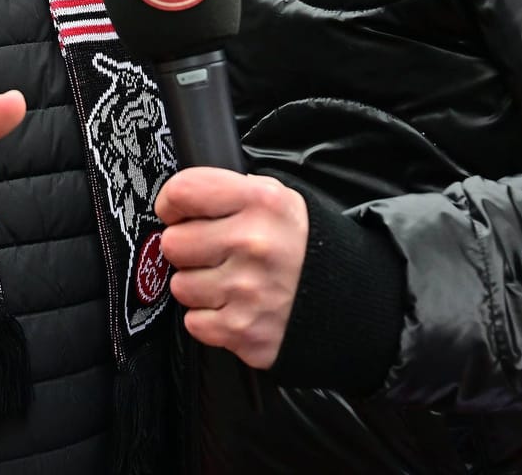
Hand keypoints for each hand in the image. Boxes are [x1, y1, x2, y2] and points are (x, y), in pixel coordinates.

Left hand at [155, 167, 309, 369]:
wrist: (349, 300)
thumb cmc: (302, 247)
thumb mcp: (279, 199)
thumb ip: (231, 192)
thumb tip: (180, 200)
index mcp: (261, 202)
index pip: (183, 192)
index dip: (173, 204)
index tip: (179, 213)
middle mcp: (253, 243)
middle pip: (172, 243)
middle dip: (188, 249)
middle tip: (213, 253)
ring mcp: (247, 289)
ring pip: (180, 285)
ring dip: (199, 286)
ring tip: (230, 282)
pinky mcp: (243, 329)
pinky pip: (194, 321)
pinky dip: (210, 319)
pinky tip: (235, 307)